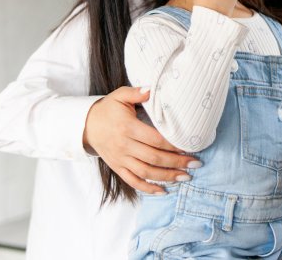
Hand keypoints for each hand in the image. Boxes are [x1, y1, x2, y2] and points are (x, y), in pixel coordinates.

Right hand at [83, 86, 200, 193]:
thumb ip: (137, 92)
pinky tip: (163, 191)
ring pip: (146, 172)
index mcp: (127, 128)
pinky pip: (133, 181)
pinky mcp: (117, 167)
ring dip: (167, 177)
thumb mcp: (120, 95)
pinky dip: (148, 188)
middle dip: (176, 162)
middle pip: (154, 158)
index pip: (155, 139)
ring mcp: (120, 159)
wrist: (86, 124)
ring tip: (186, 177)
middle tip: (195, 163)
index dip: (173, 144)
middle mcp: (124, 146)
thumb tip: (152, 89)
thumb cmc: (108, 108)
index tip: (189, 146)